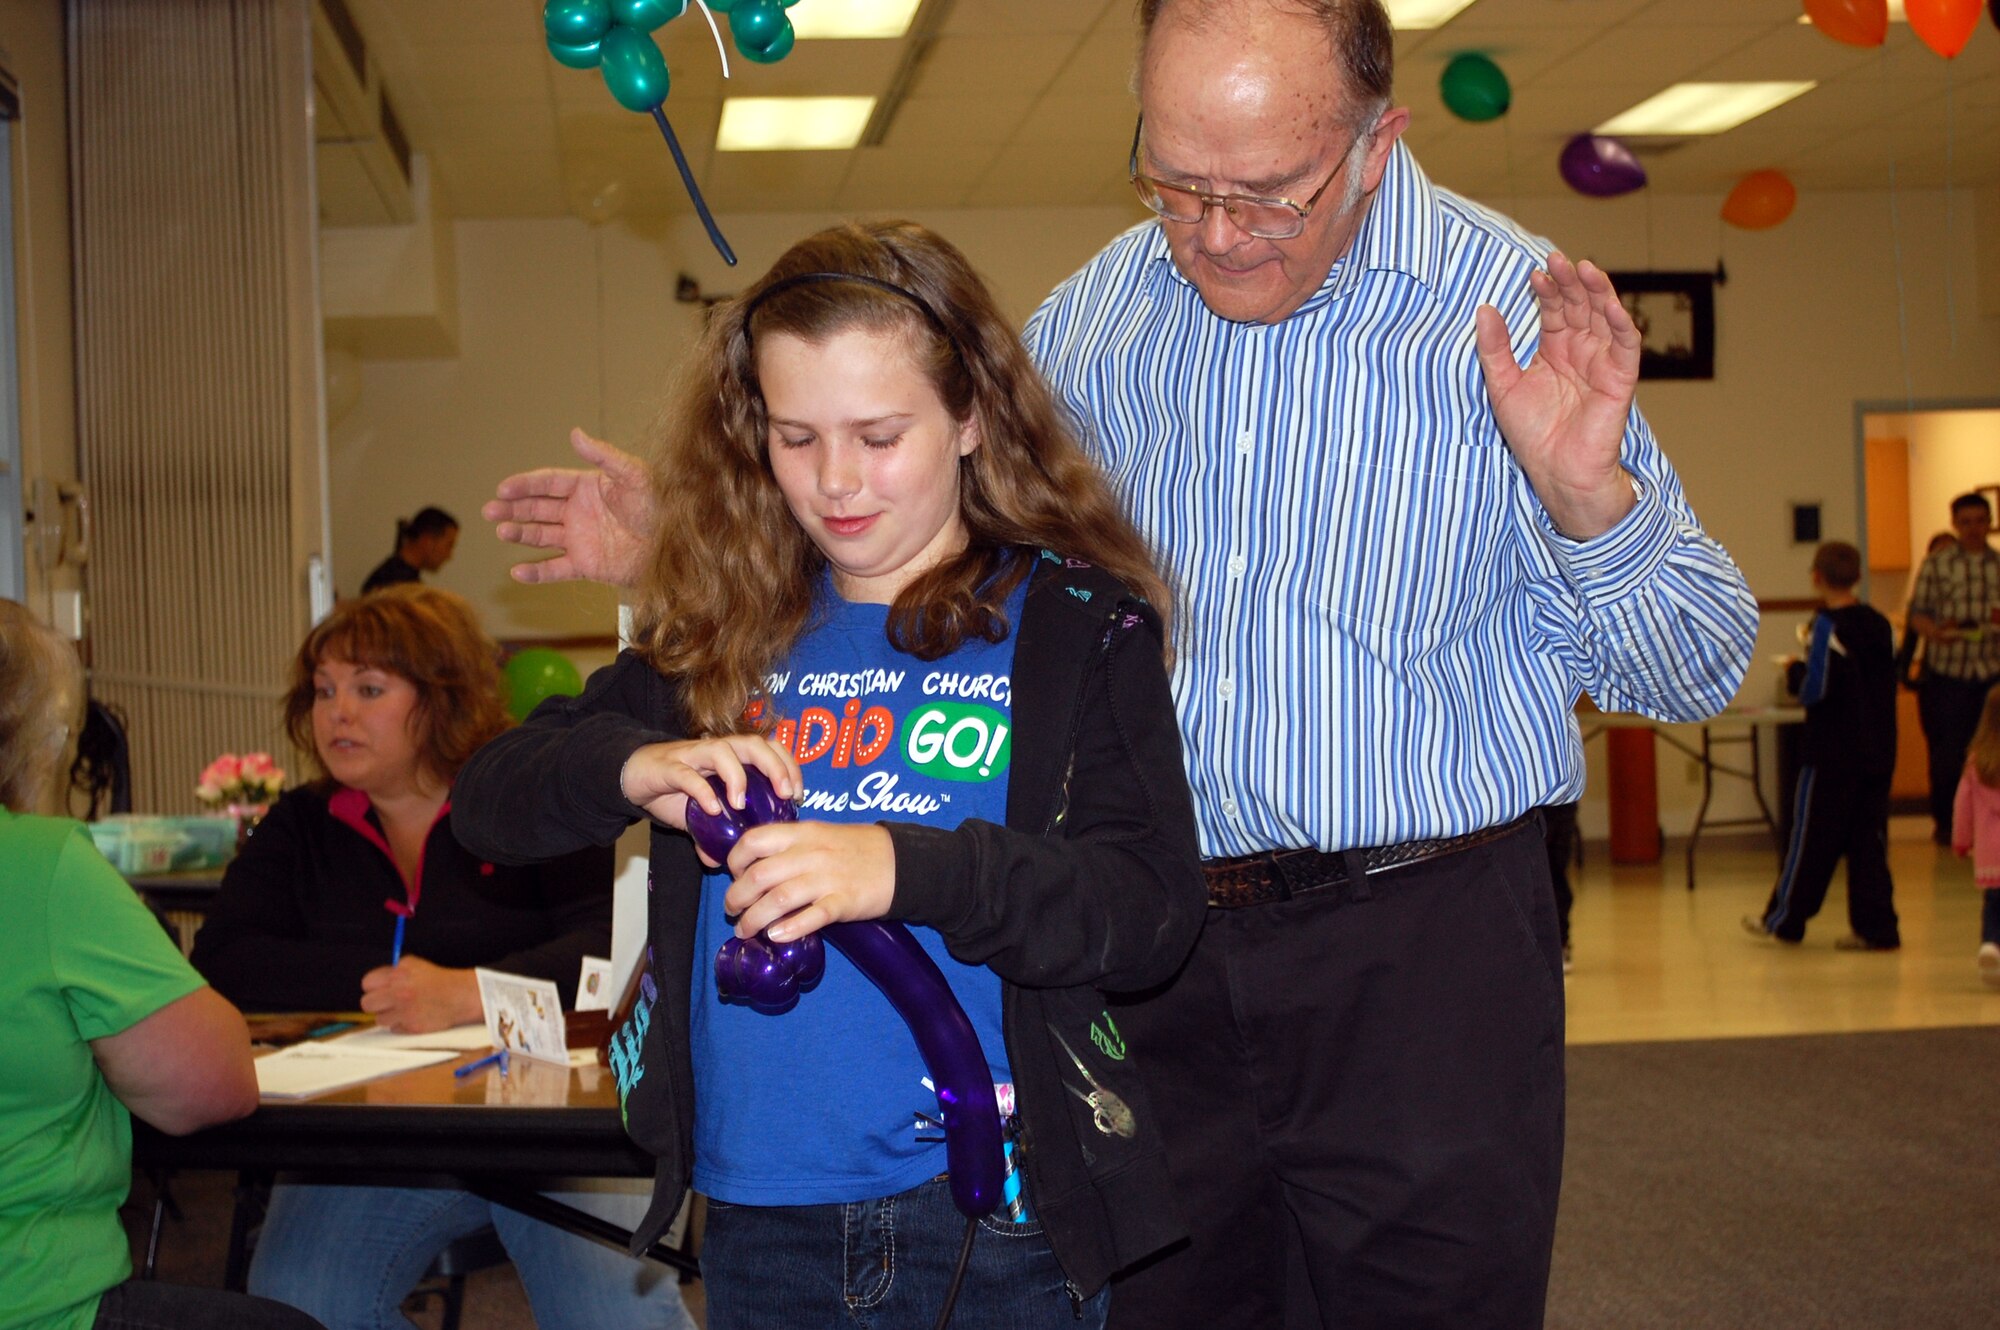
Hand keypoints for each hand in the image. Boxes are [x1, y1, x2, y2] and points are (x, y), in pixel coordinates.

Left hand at [359, 957, 481, 1032]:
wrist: (460, 996)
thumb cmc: (439, 981)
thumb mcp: (414, 965)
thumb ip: (393, 971)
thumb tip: (376, 980)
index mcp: (398, 975)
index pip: (367, 983)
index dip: (373, 987)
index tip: (379, 989)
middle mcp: (398, 992)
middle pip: (367, 1003)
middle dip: (376, 1003)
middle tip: (386, 1001)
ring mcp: (404, 1011)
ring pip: (380, 1019)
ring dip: (389, 1015)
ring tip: (404, 1009)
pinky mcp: (411, 1027)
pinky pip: (394, 1029)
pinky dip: (402, 1025)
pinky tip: (413, 1016)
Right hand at [483, 429, 658, 587]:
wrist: (677, 545)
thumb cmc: (661, 506)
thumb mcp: (634, 475)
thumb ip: (603, 455)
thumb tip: (575, 433)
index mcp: (587, 487)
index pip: (548, 482)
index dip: (525, 485)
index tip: (504, 488)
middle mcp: (578, 512)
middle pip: (537, 508)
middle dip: (513, 508)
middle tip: (490, 510)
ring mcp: (580, 539)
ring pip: (541, 536)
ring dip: (520, 533)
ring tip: (503, 531)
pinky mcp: (586, 565)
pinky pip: (556, 570)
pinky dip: (537, 573)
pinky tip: (517, 571)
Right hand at [620, 736, 803, 860]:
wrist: (633, 776)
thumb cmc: (673, 789)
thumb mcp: (698, 815)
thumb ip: (711, 834)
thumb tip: (720, 862)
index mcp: (732, 757)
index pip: (770, 748)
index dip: (788, 765)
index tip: (797, 794)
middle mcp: (717, 750)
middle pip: (753, 743)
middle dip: (774, 766)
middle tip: (784, 793)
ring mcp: (693, 756)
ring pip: (723, 750)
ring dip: (737, 775)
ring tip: (741, 803)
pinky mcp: (669, 766)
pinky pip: (688, 774)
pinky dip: (702, 790)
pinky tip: (711, 808)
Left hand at [722, 821, 894, 941]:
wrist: (903, 861)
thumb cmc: (859, 848)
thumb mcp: (821, 834)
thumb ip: (791, 846)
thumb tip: (756, 866)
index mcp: (803, 833)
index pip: (754, 840)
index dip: (735, 860)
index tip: (734, 875)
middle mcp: (810, 854)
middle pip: (759, 875)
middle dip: (737, 897)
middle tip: (733, 910)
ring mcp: (828, 878)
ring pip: (779, 899)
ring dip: (754, 919)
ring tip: (746, 930)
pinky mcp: (844, 902)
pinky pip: (812, 916)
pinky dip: (790, 928)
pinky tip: (776, 937)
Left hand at [1474, 252, 1641, 540]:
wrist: (1556, 473)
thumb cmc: (1532, 434)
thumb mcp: (1502, 386)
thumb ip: (1494, 348)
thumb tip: (1484, 309)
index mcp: (1554, 350)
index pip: (1553, 310)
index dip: (1546, 290)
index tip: (1533, 274)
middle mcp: (1580, 350)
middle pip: (1579, 306)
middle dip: (1569, 282)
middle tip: (1556, 259)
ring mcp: (1602, 361)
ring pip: (1605, 316)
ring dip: (1597, 291)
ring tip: (1583, 268)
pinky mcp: (1620, 378)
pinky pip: (1626, 345)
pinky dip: (1621, 322)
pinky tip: (1610, 304)